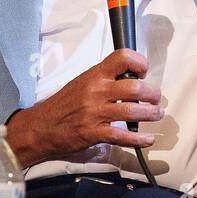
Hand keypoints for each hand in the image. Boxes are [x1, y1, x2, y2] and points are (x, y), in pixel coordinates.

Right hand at [5, 48, 162, 166]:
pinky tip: (147, 138)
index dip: (140, 63)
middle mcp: (96, 91)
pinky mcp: (93, 133)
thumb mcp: (83, 82)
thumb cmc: (63, 104)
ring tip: (156, 114)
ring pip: (132, 111)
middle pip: (135, 87)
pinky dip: (139, 139)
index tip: (144, 72)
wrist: (40, 127)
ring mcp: (95, 113)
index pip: (122, 58)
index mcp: (95, 75)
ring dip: (151, 114)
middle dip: (153, 94)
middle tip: (156, 98)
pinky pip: (122, 136)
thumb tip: (131, 77)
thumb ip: (105, 78)